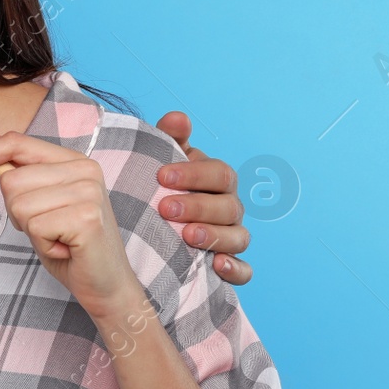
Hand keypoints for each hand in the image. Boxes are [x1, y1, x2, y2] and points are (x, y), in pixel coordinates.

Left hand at [0, 131, 144, 321]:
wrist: (106, 285)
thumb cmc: (69, 244)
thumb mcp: (36, 203)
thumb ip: (14, 170)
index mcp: (73, 160)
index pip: (16, 142)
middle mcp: (85, 169)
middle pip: (11, 180)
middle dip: (16, 212)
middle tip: (47, 227)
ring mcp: (88, 192)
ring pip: (19, 204)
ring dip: (30, 230)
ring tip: (58, 237)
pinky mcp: (87, 218)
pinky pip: (34, 227)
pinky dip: (43, 245)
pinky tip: (65, 249)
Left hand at [154, 112, 251, 285]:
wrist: (144, 225)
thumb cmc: (156, 187)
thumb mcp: (158, 160)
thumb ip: (168, 138)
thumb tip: (178, 118)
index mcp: (215, 180)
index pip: (219, 173)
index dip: (193, 173)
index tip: (161, 176)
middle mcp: (228, 207)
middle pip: (229, 205)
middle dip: (198, 206)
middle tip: (166, 209)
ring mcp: (231, 236)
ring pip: (239, 236)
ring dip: (215, 236)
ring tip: (187, 235)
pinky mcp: (229, 265)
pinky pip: (244, 270)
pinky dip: (236, 269)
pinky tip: (217, 265)